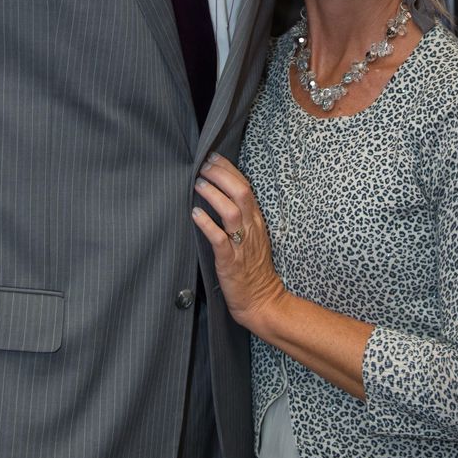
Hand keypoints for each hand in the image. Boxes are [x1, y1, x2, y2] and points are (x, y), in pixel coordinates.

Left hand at [192, 152, 283, 333]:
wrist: (262, 300)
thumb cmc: (253, 268)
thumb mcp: (251, 237)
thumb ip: (239, 216)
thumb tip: (219, 193)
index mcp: (256, 221)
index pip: (245, 186)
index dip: (229, 169)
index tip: (213, 157)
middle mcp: (251, 229)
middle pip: (241, 193)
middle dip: (221, 175)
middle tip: (203, 166)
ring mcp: (242, 245)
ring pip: (231, 212)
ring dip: (213, 195)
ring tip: (197, 184)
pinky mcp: (231, 262)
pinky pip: (220, 240)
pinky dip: (207, 225)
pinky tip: (195, 214)